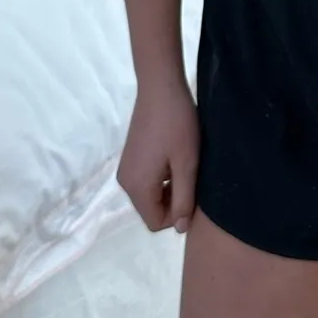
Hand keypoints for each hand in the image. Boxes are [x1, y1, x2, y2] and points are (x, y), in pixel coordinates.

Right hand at [117, 79, 199, 234]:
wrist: (160, 88)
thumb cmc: (177, 125)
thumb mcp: (186, 164)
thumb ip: (184, 199)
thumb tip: (180, 229)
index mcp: (137, 187)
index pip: (155, 223)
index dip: (177, 216)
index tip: (193, 193)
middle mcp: (125, 182)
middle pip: (150, 211)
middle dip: (173, 202)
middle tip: (191, 178)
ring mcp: (125, 169)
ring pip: (149, 196)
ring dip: (169, 189)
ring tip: (184, 165)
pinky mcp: (129, 158)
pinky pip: (146, 182)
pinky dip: (161, 178)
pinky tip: (174, 158)